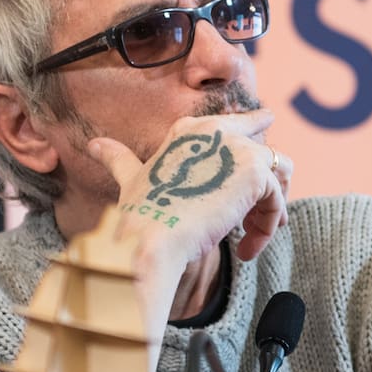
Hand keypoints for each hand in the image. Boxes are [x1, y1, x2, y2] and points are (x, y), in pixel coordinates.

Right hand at [88, 108, 290, 265]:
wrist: (152, 240)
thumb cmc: (140, 217)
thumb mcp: (131, 182)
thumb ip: (120, 161)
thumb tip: (94, 145)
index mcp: (189, 130)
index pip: (237, 123)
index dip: (255, 129)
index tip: (268, 127)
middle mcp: (215, 130)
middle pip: (265, 150)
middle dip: (269, 185)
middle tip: (261, 219)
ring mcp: (237, 148)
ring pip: (278, 173)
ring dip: (270, 208)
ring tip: (253, 238)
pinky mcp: (254, 172)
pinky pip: (276, 198)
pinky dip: (267, 226)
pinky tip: (247, 248)